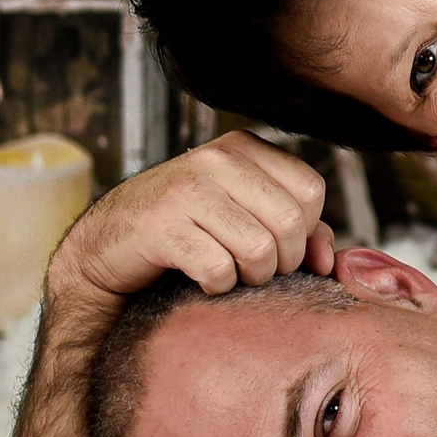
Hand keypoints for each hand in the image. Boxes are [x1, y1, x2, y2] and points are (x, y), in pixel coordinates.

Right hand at [49, 132, 333, 305]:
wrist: (106, 249)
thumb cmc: (186, 233)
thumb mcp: (247, 217)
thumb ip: (300, 229)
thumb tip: (329, 260)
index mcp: (243, 149)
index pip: (310, 189)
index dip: (306, 229)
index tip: (282, 248)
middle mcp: (214, 160)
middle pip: (289, 222)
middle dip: (283, 260)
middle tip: (256, 270)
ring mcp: (184, 189)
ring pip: (258, 249)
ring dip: (251, 277)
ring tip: (231, 275)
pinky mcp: (158, 226)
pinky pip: (218, 269)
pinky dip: (217, 287)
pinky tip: (201, 280)